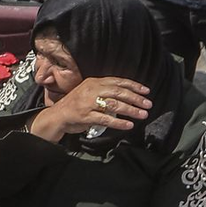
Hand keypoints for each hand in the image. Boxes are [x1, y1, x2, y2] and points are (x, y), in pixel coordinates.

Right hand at [33, 76, 151, 141]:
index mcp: (94, 82)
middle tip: (148, 104)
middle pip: (118, 92)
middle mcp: (91, 90)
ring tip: (143, 114)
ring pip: (114, 105)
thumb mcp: (88, 92)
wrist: (57, 116)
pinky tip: (128, 125)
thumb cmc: (75, 105)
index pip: (117, 81)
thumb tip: (125, 95)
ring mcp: (88, 103)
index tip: (146, 91)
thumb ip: (104, 91)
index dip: (134, 86)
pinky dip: (119, 123)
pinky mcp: (85, 116)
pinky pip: (106, 119)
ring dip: (131, 110)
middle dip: (135, 98)